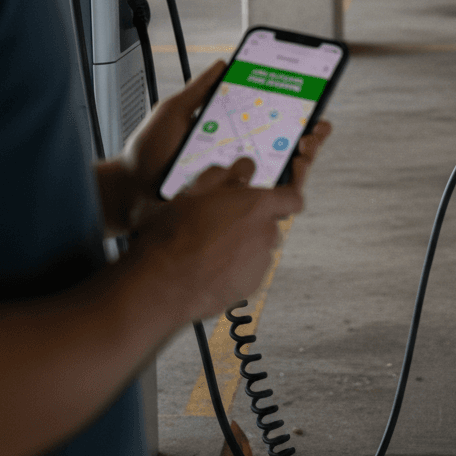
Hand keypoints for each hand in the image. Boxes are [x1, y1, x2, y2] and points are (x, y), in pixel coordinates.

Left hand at [96, 60, 332, 234]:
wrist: (129, 188)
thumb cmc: (148, 152)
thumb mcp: (174, 111)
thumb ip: (200, 89)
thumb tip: (224, 63)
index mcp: (230, 136)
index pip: (270, 123)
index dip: (294, 113)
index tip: (311, 100)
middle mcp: (238, 160)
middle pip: (285, 148)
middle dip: (310, 135)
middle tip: (316, 126)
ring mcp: (237, 184)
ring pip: (284, 174)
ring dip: (305, 159)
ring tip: (307, 145)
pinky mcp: (233, 205)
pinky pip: (267, 199)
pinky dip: (287, 187)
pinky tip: (292, 171)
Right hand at [130, 118, 330, 319]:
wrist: (162, 283)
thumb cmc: (175, 236)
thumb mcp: (195, 192)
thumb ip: (225, 176)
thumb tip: (242, 168)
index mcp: (257, 206)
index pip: (293, 199)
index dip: (284, 197)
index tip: (275, 198)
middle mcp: (266, 234)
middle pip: (271, 224)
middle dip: (253, 222)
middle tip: (224, 222)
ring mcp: (260, 263)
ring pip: (260, 248)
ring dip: (245, 245)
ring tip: (212, 247)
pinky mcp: (251, 286)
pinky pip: (251, 271)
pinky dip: (238, 268)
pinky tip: (212, 267)